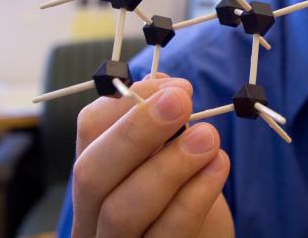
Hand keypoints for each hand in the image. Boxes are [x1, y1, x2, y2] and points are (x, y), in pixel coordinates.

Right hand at [72, 74, 234, 236]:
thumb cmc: (186, 201)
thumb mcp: (174, 159)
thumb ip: (166, 128)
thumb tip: (164, 86)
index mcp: (95, 177)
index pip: (89, 132)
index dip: (128, 103)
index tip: (175, 87)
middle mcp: (91, 217)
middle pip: (91, 175)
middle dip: (137, 132)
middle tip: (181, 102)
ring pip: (121, 211)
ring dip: (169, 165)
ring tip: (209, 138)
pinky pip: (164, 237)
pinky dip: (194, 199)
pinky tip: (218, 168)